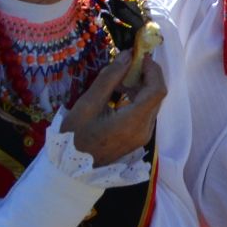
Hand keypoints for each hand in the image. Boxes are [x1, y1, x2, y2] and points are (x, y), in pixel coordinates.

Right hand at [65, 50, 165, 167]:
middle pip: (155, 96)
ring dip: (139, 87)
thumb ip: (110, 78)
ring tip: (117, 80)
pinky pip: (144, 112)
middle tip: (126, 64)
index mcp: (134, 122)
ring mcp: (143, 136)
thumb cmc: (74, 137)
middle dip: (145, 76)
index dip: (153, 70)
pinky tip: (118, 94)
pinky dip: (136, 99)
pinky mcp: (138, 138)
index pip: (157, 90)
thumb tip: (127, 55)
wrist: (69, 171)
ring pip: (151, 103)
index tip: (140, 56)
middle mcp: (145, 130)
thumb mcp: (88, 104)